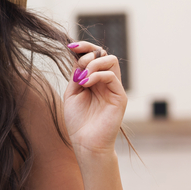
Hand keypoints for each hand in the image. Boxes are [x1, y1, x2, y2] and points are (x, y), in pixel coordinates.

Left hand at [62, 41, 127, 157]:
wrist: (86, 142)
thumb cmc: (78, 121)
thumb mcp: (72, 93)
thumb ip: (76, 75)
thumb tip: (78, 58)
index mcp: (93, 79)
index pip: (92, 55)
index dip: (84, 47)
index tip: (70, 46)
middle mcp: (105, 81)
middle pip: (103, 53)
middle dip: (88, 53)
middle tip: (78, 67)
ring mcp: (113, 88)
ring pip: (111, 60)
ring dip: (93, 63)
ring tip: (82, 77)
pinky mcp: (120, 96)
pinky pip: (112, 76)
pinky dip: (97, 75)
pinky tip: (85, 83)